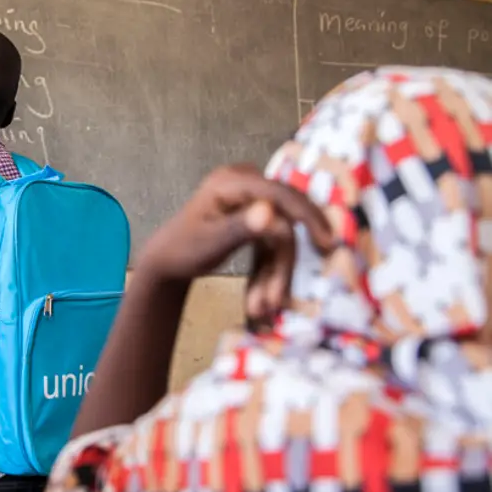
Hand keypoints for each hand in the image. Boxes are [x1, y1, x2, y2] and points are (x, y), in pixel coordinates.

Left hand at [135, 164, 334, 319]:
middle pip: (284, 221)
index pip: (279, 193)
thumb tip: (271, 214)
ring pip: (278, 239)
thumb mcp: (210, 241)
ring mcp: (249, 203)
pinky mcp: (253, 221)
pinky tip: (259, 301)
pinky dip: (267, 273)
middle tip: (279, 299)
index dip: (306, 216)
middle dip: (282, 263)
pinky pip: (270, 246)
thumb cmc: (181, 249)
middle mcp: (244, 185)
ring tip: (259, 310)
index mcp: (231, 181)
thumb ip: (240, 227)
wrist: (163, 263)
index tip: (327, 242)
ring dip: (273, 276)